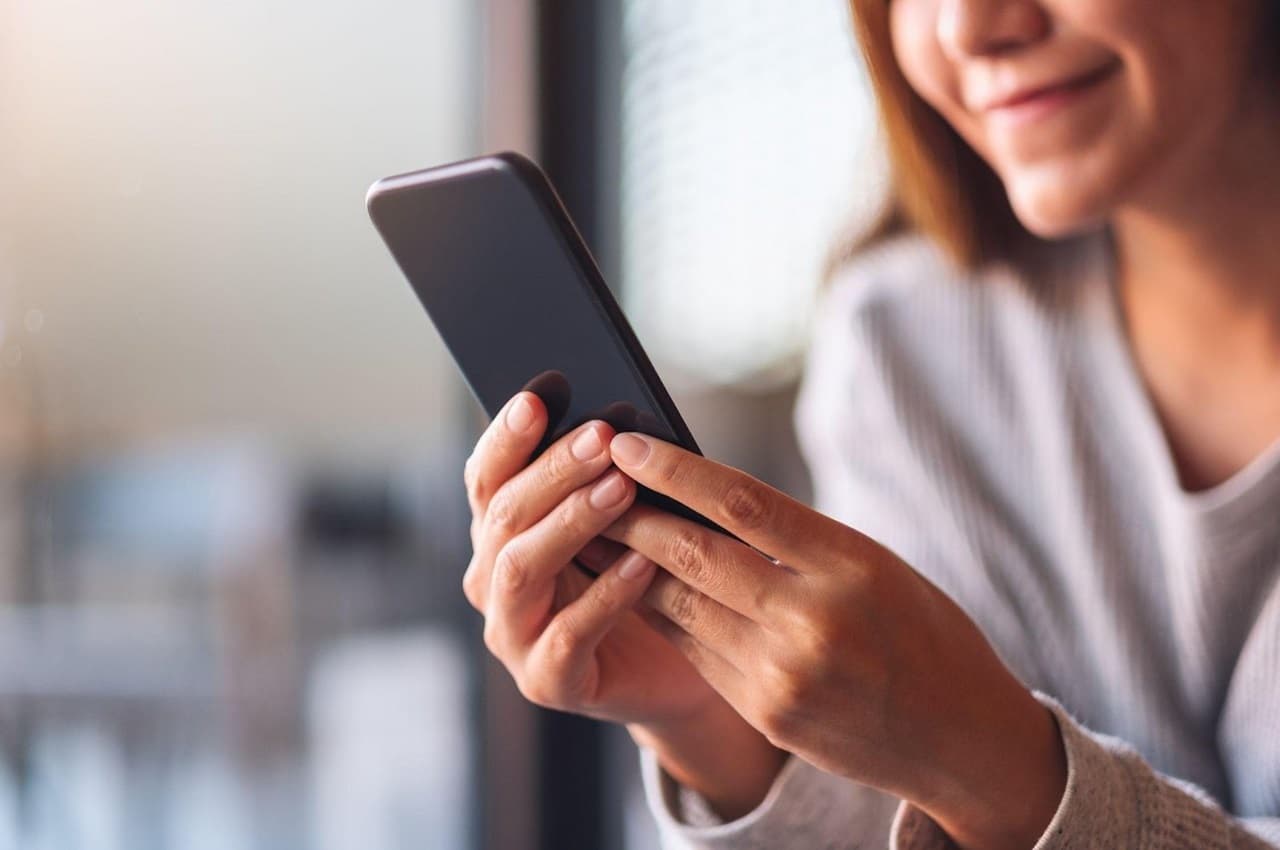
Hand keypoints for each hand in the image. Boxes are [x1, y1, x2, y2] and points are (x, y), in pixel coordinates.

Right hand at [462, 392, 785, 816]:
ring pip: (520, 569)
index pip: (486, 480)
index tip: (538, 397)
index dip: (506, 438)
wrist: (684, 673)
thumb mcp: (624, 524)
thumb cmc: (651, 584)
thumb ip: (604, 482)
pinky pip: (567, 635)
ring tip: (620, 489)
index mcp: (501, 537)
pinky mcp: (548, 682)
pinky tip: (643, 565)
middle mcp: (493, 584)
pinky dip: (604, 595)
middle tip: (602, 436)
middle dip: (552, 470)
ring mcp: (513, 637)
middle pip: (504, 517)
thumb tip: (618, 419)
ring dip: (569, 522)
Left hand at [601, 432, 1066, 849]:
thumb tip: (707, 498)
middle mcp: (813, 621)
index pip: (742, 503)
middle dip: (632, 515)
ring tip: (590, 528)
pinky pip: (692, 649)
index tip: (628, 442)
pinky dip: (656, 611)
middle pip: (695, 555)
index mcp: (850, 566)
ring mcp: (783, 674)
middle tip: (586, 481)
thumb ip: (796, 538)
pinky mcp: (764, 712)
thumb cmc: (921, 632)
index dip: (675, 470)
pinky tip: (628, 584)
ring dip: (627, 564)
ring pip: (680, 605)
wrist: (959, 736)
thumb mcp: (874, 565)